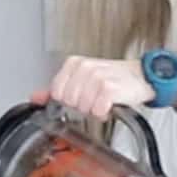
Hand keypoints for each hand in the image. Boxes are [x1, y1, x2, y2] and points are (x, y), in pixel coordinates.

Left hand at [32, 56, 153, 118]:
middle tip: (93, 99)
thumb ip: (57, 89)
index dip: (67, 101)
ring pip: (82, 107)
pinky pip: (97, 110)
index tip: (80, 97)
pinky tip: (108, 106)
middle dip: (81, 106)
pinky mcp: (110, 88)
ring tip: (102, 101)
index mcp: (74, 63)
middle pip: (69, 101)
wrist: (141, 76)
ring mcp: (97, 76)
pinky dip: (103, 113)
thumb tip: (35, 98)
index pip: (56, 92)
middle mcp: (85, 67)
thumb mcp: (82, 80)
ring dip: (94, 110)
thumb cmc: (113, 79)